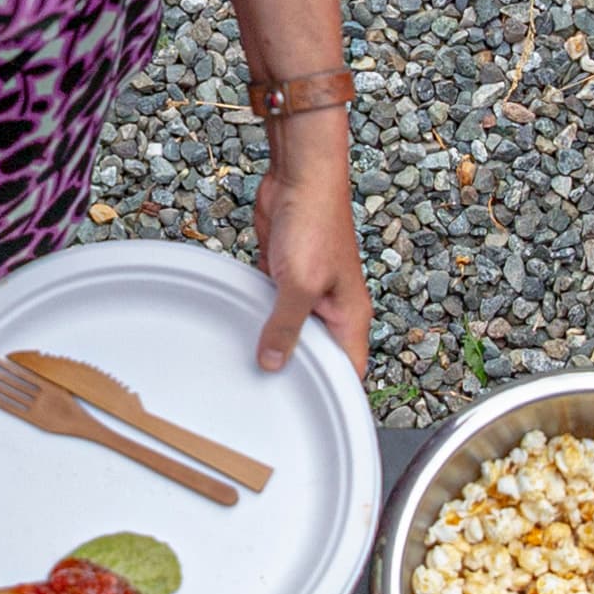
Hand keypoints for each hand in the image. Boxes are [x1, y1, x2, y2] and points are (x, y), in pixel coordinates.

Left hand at [251, 125, 371, 375]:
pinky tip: (241, 331)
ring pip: (293, 331)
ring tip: (250, 371)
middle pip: (319, 354)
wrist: (301, 177)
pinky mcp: (286, 276)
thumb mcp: (300, 285)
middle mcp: (333, 308)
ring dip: (275, 343)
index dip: (338, 394)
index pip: (351, 369)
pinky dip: (260, 317)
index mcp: (350, 315)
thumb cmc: (317, 222)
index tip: (314, 415)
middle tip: (269, 397)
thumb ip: (286, 326)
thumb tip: (274, 362)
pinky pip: (273, 308)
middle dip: (297, 371)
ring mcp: (309, 292)